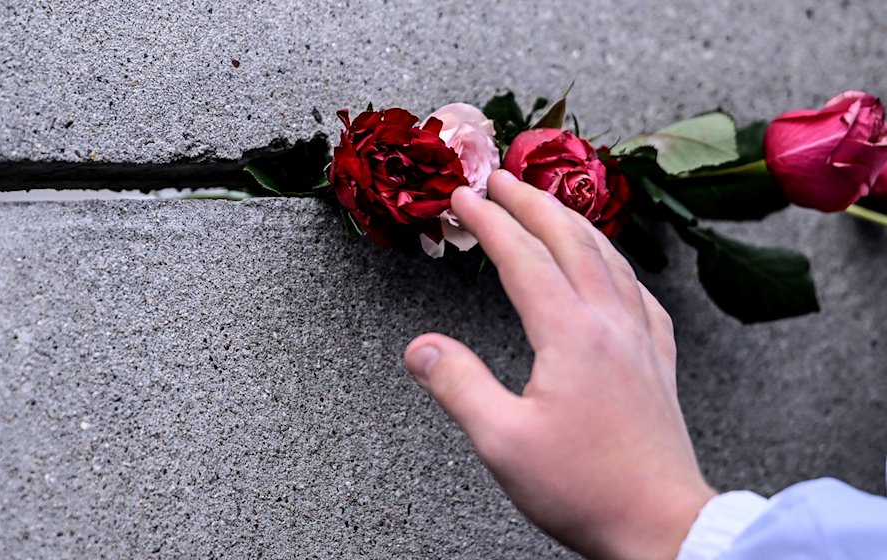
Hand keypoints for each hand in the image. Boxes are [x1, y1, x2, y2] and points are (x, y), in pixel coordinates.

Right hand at [405, 170, 715, 559]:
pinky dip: (616, 262)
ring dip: (574, 221)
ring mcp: (640, 340)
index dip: (490, 222)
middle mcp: (610, 324)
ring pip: (609, 257)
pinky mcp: (656, 362)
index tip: (464, 198)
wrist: (660, 527)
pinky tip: (611, 269)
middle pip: (569, 240)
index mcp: (571, 335)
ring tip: (549, 203)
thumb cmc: (585, 489)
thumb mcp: (502, 442)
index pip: (522, 258)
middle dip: (530, 201)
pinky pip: (639, 291)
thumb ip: (457, 385)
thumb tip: (420, 348)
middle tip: (499, 178)